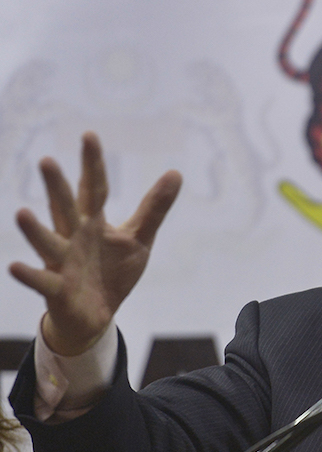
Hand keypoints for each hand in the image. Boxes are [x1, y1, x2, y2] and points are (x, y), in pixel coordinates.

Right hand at [9, 132, 181, 355]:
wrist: (97, 315)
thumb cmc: (113, 270)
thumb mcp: (139, 238)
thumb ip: (154, 208)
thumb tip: (175, 172)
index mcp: (93, 222)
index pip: (95, 188)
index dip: (93, 164)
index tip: (89, 135)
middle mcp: (73, 236)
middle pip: (65, 208)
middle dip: (57, 187)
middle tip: (47, 161)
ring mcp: (62, 261)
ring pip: (47, 242)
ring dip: (35, 229)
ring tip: (22, 212)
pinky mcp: (57, 288)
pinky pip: (41, 281)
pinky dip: (29, 274)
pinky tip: (15, 266)